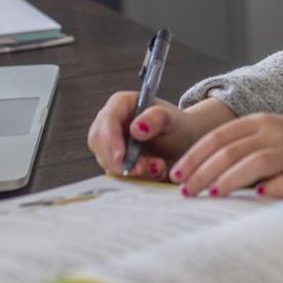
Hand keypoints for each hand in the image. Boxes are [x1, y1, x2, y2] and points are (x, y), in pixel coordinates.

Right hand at [87, 93, 235, 179]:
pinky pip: (116, 174)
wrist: (184, 146)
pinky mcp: (115, 162)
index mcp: (121, 104)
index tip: (121, 157)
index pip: (107, 120)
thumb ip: (156, 118)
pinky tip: (154, 172)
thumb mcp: (172, 120)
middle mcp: (110, 123)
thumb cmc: (177, 127)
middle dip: (116, 159)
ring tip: (158, 167)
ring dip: (130, 170)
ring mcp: (110, 144)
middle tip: (140, 169)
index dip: (110, 139)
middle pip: (98, 142)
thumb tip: (135, 128)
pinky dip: (134, 178)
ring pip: (107, 161)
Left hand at [169, 114, 282, 198]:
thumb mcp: (266, 137)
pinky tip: (257, 197)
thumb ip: (238, 149)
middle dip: (203, 172)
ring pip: (256, 163)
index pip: (218, 137)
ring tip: (211, 195)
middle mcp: (275, 133)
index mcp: (260, 122)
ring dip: (230, 180)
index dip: (194, 156)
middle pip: (231, 151)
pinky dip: (273, 189)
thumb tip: (194, 175)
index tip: (176, 175)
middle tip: (186, 192)